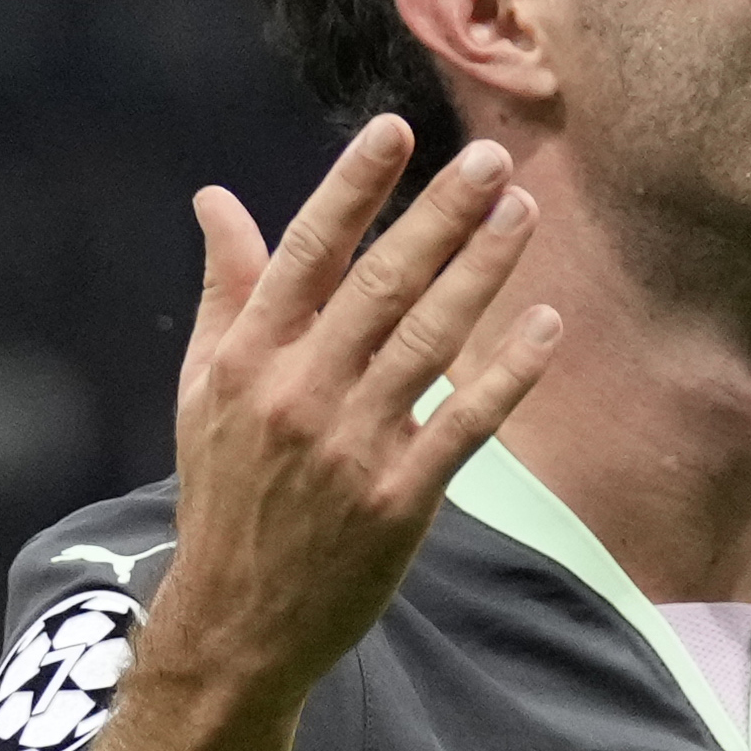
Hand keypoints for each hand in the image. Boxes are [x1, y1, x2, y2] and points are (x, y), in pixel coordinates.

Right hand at [145, 118, 562, 716]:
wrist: (236, 620)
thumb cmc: (225, 491)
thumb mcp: (204, 387)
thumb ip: (226, 290)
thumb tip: (215, 200)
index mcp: (249, 357)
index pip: (307, 253)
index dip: (354, 188)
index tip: (395, 130)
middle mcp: (299, 392)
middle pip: (381, 285)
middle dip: (441, 215)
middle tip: (492, 158)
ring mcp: (352, 446)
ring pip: (429, 340)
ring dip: (483, 272)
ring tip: (523, 214)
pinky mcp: (400, 497)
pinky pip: (466, 421)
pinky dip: (508, 372)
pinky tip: (545, 323)